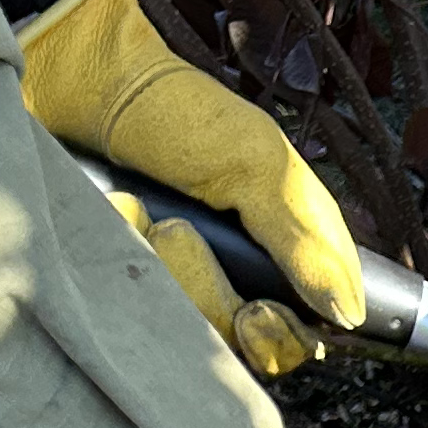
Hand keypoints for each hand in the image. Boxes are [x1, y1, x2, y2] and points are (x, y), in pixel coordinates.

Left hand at [19, 0, 364, 331]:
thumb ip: (306, 244)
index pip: (297, 339)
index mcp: (273, 258)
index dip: (282, 341)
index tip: (258, 314)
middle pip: (234, 350)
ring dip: (159, 268)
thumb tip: (347, 316)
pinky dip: (117, 256)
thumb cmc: (176, 113)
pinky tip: (107, 213)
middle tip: (178, 233)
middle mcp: (221, 283)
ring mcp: (162, 286)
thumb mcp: (258, 166)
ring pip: (180, 335)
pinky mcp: (108, 284)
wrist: (79, 77)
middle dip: (207, 293)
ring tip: (137, 210)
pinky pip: (120, 312)